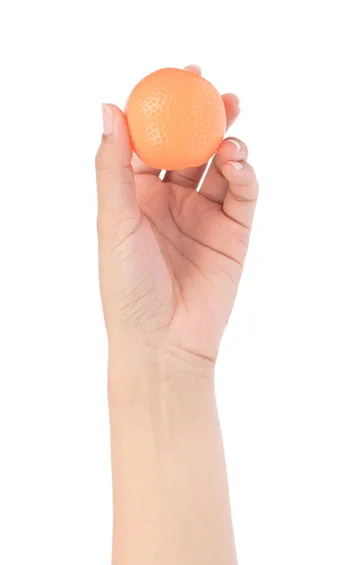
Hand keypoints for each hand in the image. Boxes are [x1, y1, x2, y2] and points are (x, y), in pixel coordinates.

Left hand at [96, 67, 257, 365]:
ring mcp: (203, 217)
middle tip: (215, 90)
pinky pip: (242, 193)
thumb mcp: (114, 222)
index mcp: (136, 197)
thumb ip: (112, 166)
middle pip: (190, 147)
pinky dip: (244, 173)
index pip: (151, 141)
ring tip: (230, 129)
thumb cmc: (128, 287)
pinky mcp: (233, 233)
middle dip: (204, 117)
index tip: (177, 77)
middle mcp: (170, 203)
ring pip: (220, 166)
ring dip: (227, 141)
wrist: (163, 342)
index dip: (163, 108)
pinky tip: (238, 163)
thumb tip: (110, 107)